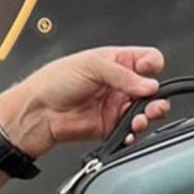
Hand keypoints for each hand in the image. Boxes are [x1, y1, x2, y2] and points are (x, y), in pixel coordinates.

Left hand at [0, 47, 169, 157]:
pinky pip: (131, 131)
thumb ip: (123, 75)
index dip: (152, 66)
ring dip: (149, 115)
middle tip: (150, 99)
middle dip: (156, 95)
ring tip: (141, 117)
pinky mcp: (111, 126)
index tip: (148, 73)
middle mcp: (119, 83)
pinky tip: (130, 131)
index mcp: (115, 62)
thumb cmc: (54, 82)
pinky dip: (134, 133)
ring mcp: (116, 106)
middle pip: (152, 88)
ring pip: (146, 111)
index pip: (147, 60)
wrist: (38, 112)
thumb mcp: (91, 66)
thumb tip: (149, 84)